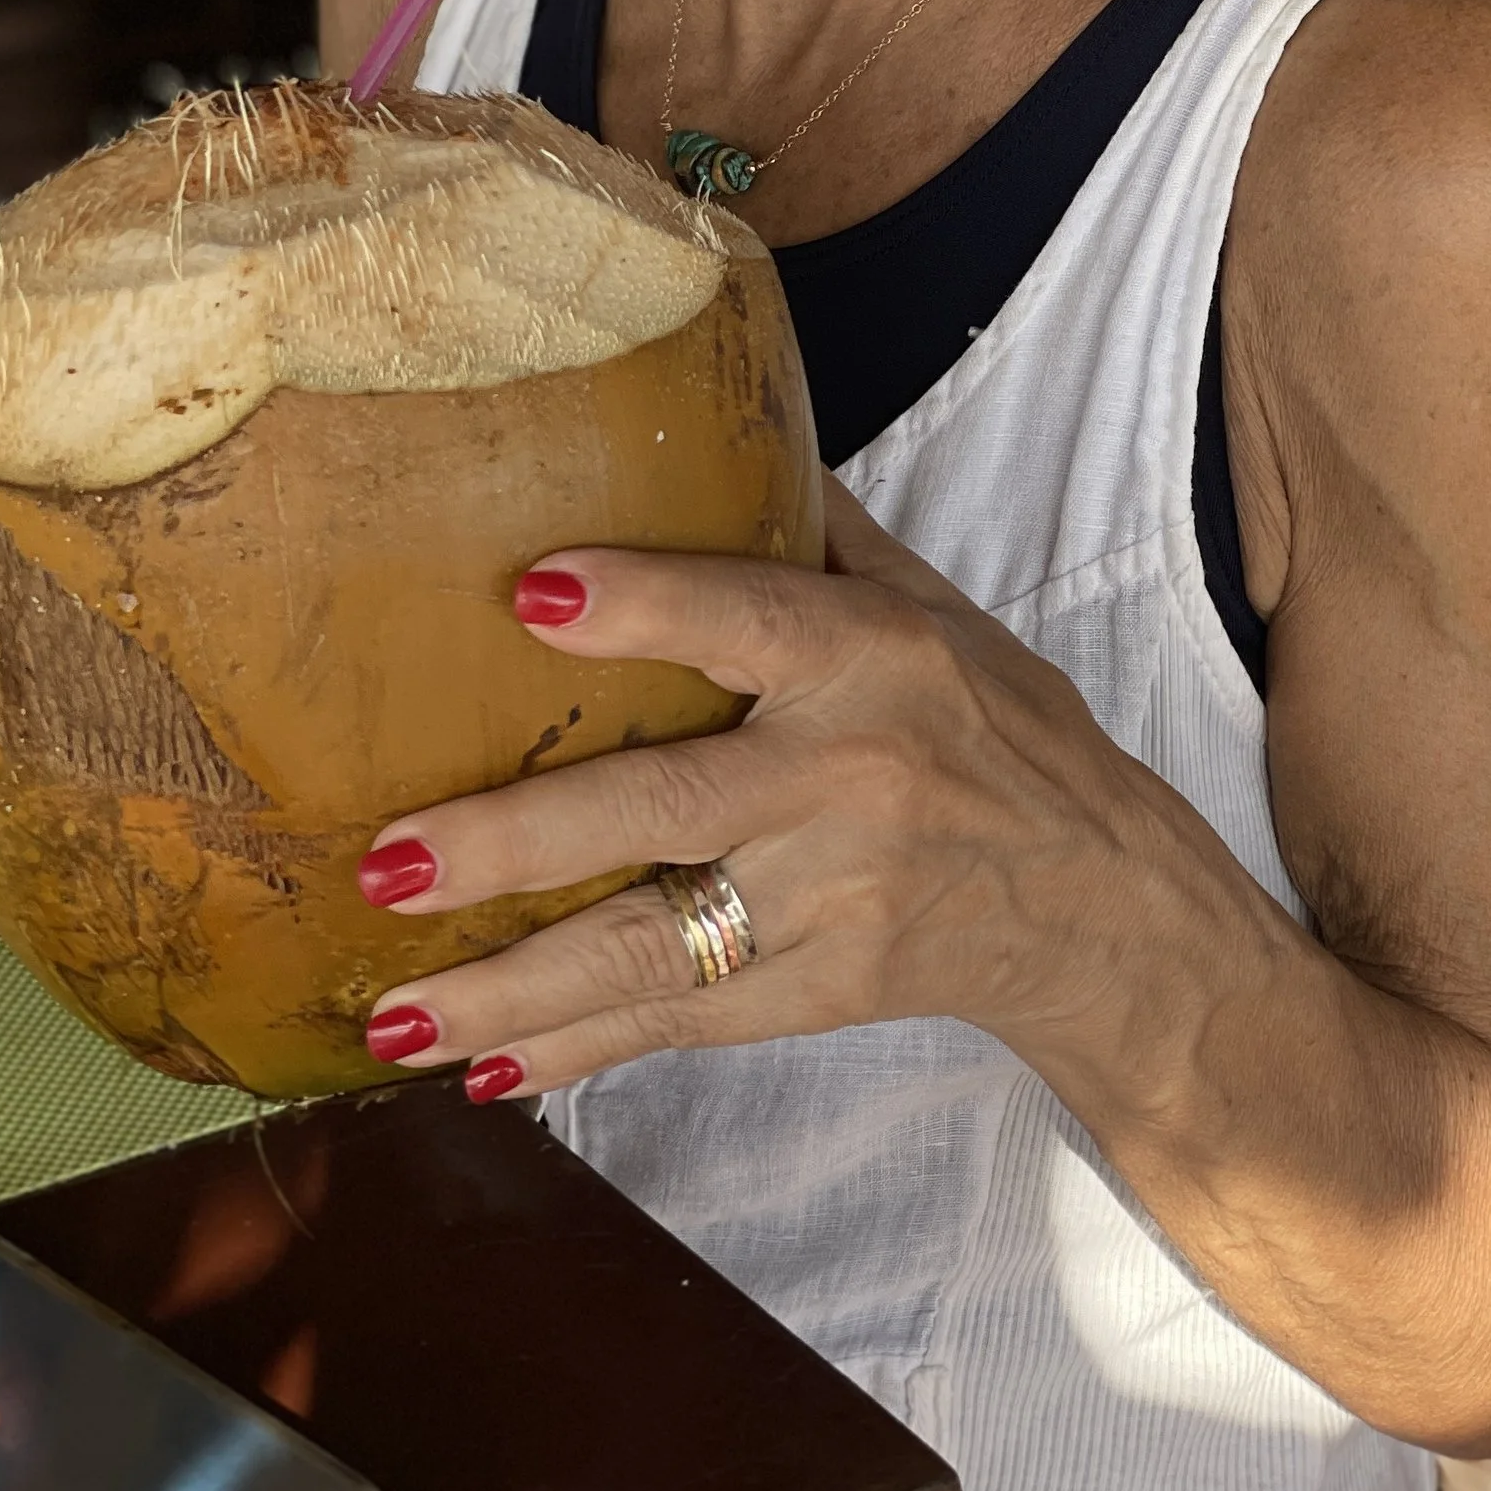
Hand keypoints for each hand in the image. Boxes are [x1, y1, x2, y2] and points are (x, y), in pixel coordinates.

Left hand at [354, 474, 1199, 1101]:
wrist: (1104, 902)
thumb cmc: (1000, 728)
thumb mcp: (936, 609)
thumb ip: (817, 537)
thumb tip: (713, 424)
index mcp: (875, 658)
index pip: (752, 620)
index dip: (646, 606)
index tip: (531, 591)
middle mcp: (851, 779)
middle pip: (667, 810)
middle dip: (517, 844)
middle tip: (386, 865)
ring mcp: (835, 900)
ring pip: (654, 949)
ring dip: (513, 985)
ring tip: (387, 1013)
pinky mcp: (826, 993)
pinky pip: (682, 1022)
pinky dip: (579, 1048)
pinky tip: (481, 1066)